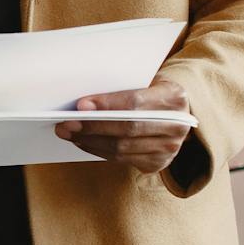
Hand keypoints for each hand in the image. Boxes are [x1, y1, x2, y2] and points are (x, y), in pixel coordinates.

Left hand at [54, 80, 190, 173]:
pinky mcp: (158, 163)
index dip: (106, 105)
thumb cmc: (151, 91)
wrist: (174, 112)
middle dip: (92, 126)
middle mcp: (177, 125)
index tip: (80, 105)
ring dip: (90, 141)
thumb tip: (83, 104)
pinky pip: (122, 159)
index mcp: (175, 97)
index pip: (135, 103)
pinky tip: (83, 142)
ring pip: (122, 148)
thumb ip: (121, 88)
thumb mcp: (144, 81)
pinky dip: (98, 151)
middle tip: (66, 123)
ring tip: (69, 133)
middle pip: (127, 129)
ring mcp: (169, 148)